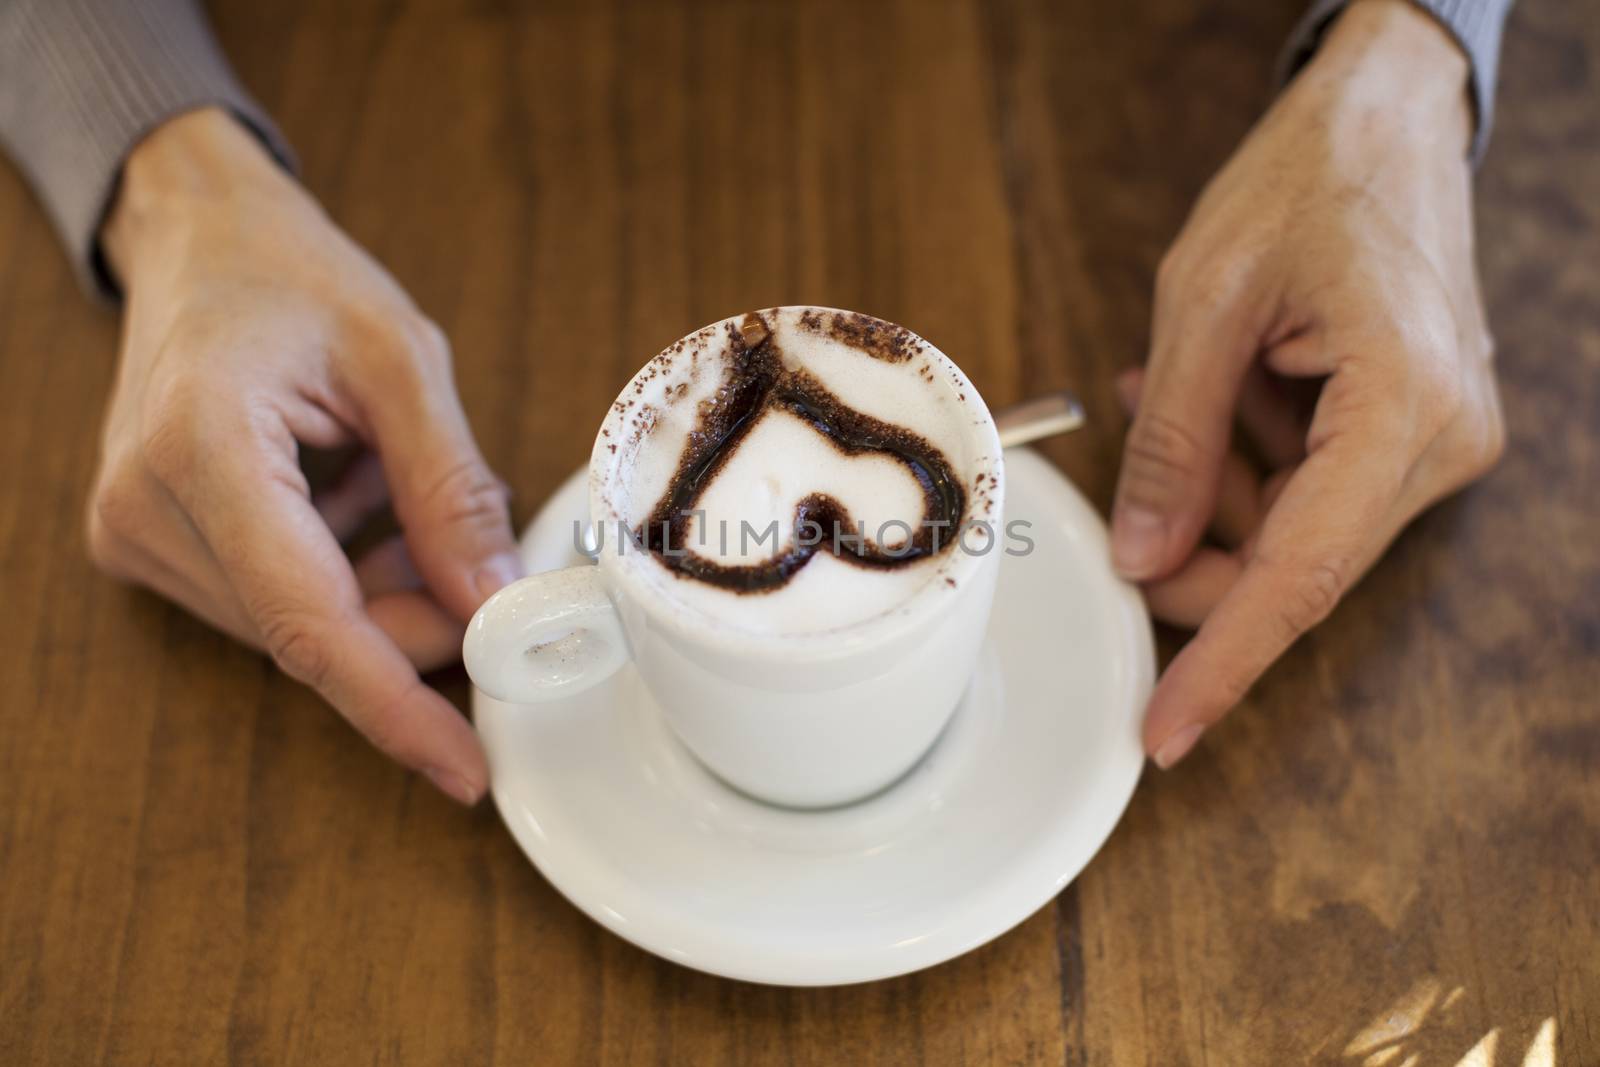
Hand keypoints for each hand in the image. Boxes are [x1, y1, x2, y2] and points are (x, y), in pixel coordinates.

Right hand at [88, 108, 523, 803]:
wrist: (195, 238)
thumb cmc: (291, 275)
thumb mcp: (401, 361)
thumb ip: (449, 490)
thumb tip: (494, 603)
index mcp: (202, 450)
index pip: (309, 624)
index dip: (394, 705)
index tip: (464, 766)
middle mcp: (147, 507)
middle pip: (311, 632)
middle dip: (415, 622)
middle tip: (484, 566)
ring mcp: (135, 531)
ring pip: (297, 624)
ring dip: (381, 588)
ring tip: (396, 482)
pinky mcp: (149, 542)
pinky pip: (272, 598)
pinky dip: (343, 570)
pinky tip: (356, 493)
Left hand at [1111, 0, 1504, 767]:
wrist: (1388, 114)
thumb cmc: (1304, 180)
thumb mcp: (1205, 305)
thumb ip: (1173, 445)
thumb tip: (1143, 556)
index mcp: (1401, 407)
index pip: (1298, 579)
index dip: (1221, 662)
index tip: (1165, 729)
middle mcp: (1441, 441)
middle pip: (1292, 565)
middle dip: (1192, 547)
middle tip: (1128, 487)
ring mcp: (1437, 440)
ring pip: (1295, 533)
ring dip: (1214, 487)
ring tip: (1170, 388)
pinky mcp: (1413, 430)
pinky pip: (1312, 489)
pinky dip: (1247, 461)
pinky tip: (1214, 393)